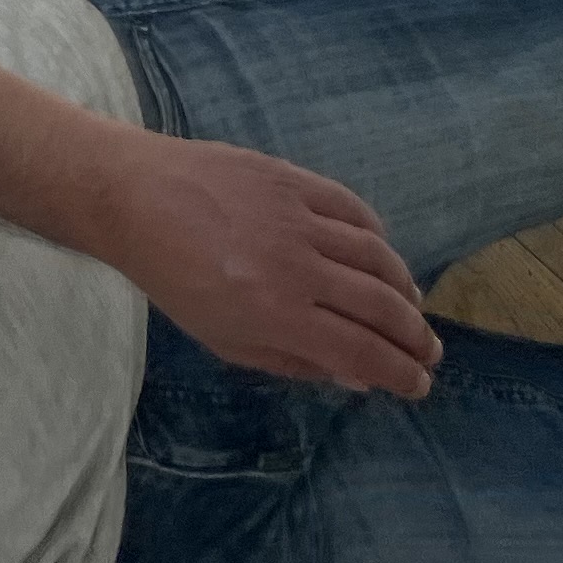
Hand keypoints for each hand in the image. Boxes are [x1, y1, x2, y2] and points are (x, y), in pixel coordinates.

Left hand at [84, 134, 437, 398]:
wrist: (133, 198)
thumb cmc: (173, 278)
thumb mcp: (226, 340)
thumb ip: (295, 360)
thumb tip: (357, 375)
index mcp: (277, 313)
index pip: (362, 351)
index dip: (400, 373)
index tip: (420, 385)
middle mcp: (297, 265)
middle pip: (381, 305)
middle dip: (414, 336)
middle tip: (429, 353)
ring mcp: (297, 216)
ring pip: (376, 255)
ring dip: (405, 287)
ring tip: (413, 309)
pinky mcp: (291, 177)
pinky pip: (351, 208)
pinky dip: (376, 235)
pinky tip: (382, 255)